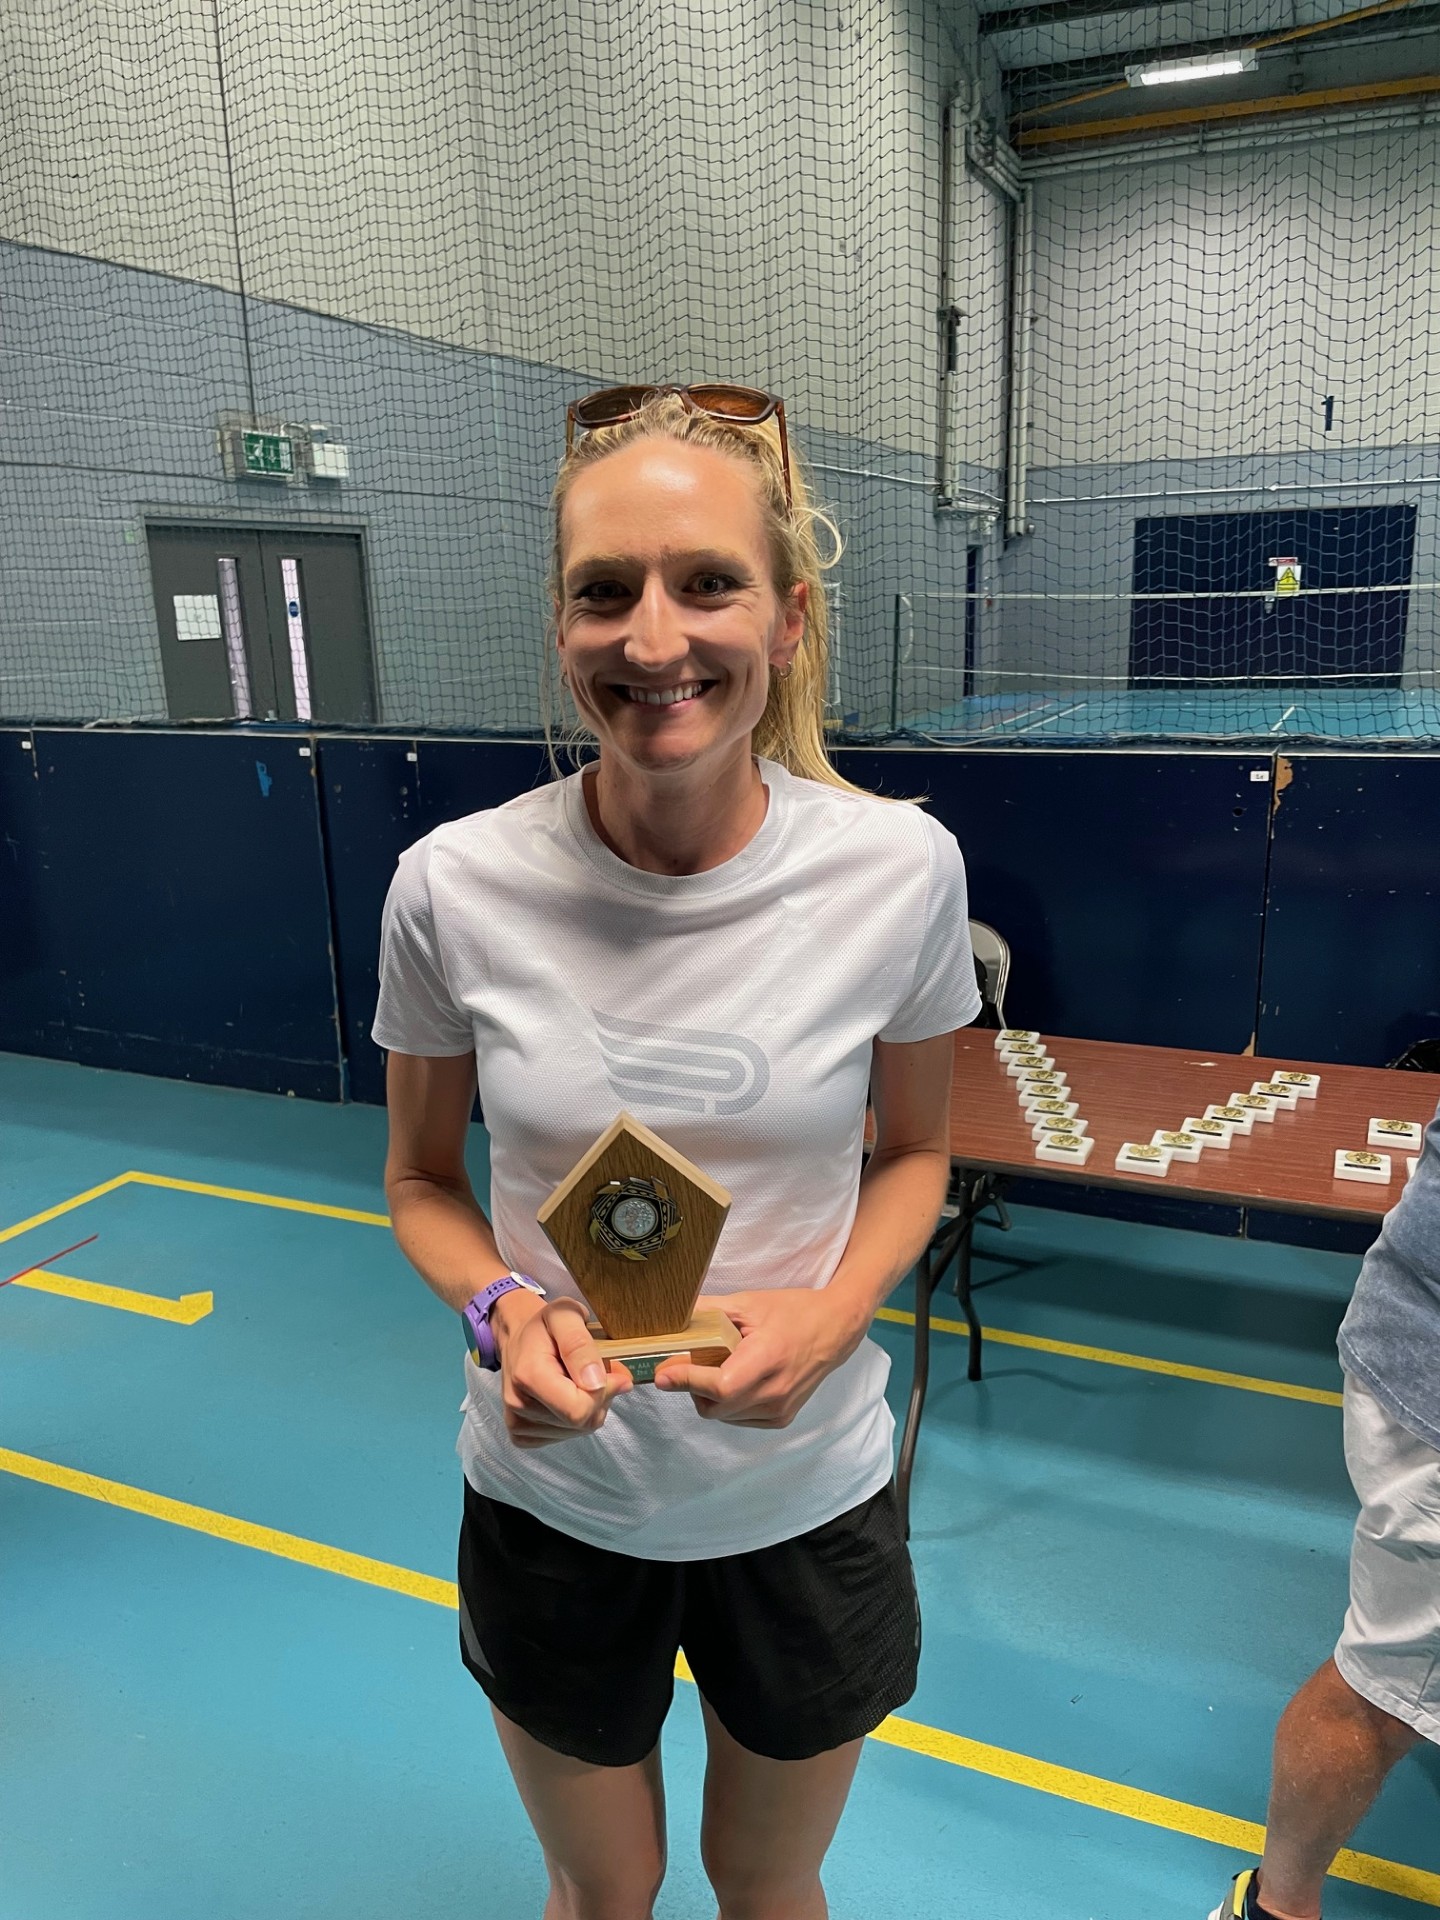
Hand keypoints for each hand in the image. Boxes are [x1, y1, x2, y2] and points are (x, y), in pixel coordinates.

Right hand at [495, 1294, 631, 1448]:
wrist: (518, 1338)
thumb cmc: (543, 1325)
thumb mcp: (565, 1315)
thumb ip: (580, 1345)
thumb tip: (596, 1383)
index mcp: (528, 1376)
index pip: (579, 1410)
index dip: (604, 1392)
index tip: (612, 1370)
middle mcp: (518, 1406)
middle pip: (582, 1422)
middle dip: (600, 1397)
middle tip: (596, 1370)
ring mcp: (518, 1424)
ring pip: (579, 1430)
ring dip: (590, 1406)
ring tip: (579, 1379)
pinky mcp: (522, 1436)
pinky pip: (566, 1436)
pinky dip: (576, 1417)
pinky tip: (568, 1395)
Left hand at [653, 1289, 864, 1427]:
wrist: (835, 1329)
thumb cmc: (792, 1312)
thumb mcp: (748, 1303)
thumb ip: (707, 1312)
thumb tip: (670, 1317)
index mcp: (768, 1359)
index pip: (719, 1386)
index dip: (687, 1381)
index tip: (663, 1375)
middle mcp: (775, 1392)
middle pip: (714, 1406)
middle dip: (693, 1387)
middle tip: (690, 1363)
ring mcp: (780, 1410)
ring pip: (723, 1416)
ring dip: (709, 1397)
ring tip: (720, 1367)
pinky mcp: (781, 1419)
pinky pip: (738, 1419)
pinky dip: (728, 1404)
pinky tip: (736, 1380)